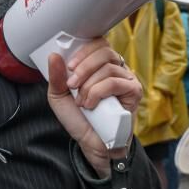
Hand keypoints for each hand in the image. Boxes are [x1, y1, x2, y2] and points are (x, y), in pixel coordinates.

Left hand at [48, 39, 141, 176]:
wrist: (93, 144)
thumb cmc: (80, 120)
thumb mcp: (60, 98)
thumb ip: (56, 77)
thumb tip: (54, 55)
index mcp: (100, 66)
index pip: (97, 44)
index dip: (83, 51)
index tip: (69, 66)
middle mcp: (116, 69)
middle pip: (104, 51)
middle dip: (84, 67)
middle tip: (72, 84)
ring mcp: (126, 79)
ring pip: (108, 67)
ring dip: (89, 85)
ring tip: (82, 102)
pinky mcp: (134, 91)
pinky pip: (115, 82)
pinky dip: (98, 92)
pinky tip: (92, 105)